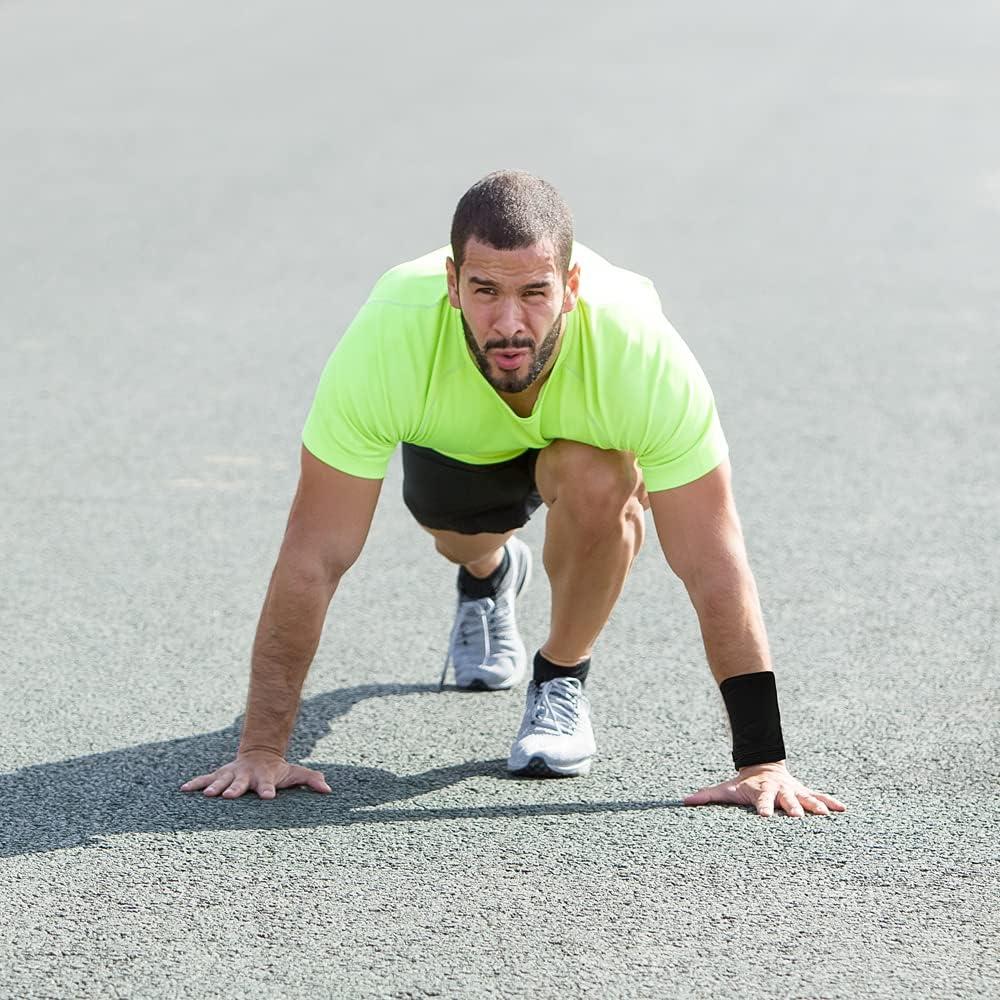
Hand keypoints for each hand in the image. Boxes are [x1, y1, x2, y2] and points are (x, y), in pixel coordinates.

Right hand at [180, 749, 331, 799]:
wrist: (260, 753)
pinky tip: (183, 789)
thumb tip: (328, 789)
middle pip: (241, 783)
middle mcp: (246, 775)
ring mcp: (232, 774)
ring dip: (214, 786)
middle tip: (229, 796)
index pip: (268, 784)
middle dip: (235, 789)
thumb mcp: (296, 772)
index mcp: (265, 777)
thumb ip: (311, 779)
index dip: (269, 790)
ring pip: (221, 780)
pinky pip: (205, 779)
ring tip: (207, 794)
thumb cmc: (278, 769)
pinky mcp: (220, 775)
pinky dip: (195, 783)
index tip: (269, 797)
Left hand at [683, 762, 845, 817]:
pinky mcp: (804, 792)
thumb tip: (684, 801)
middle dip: (793, 808)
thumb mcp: (725, 788)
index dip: (763, 807)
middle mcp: (780, 791)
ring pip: (806, 798)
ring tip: (825, 815)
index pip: (762, 801)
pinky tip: (844, 809)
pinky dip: (830, 801)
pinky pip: (819, 796)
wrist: (763, 767)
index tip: (765, 817)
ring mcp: (793, 791)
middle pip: (787, 800)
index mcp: (762, 792)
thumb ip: (706, 796)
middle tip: (798, 818)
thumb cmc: (743, 784)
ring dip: (816, 806)